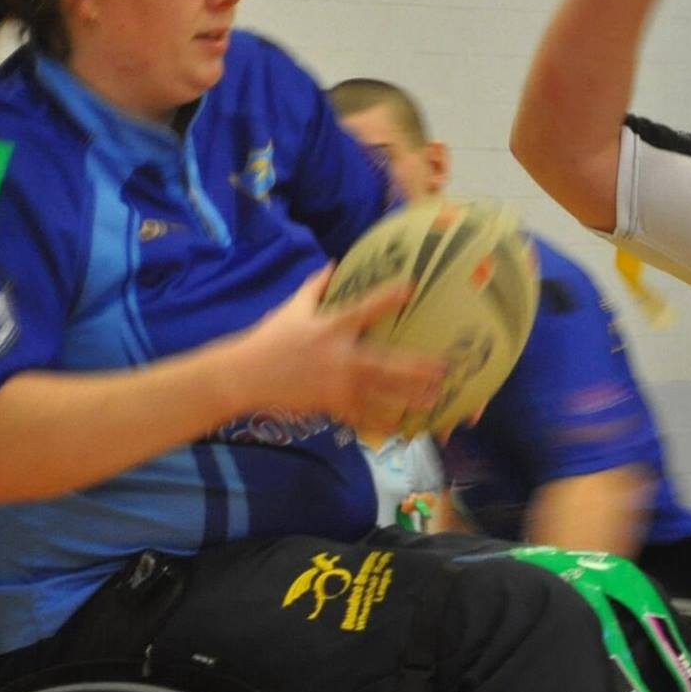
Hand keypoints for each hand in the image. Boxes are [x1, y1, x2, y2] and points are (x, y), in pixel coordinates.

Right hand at [234, 266, 444, 438]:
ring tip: (435, 401)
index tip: (411, 288)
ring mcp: (338, 386)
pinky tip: (405, 428)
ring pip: (381, 395)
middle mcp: (340, 357)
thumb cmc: (271, 337)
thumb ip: (316, 286)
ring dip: (409, 399)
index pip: (365, 308)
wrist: (247, 375)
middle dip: (416, 368)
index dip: (389, 297)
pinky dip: (384, 423)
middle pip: (385, 363)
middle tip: (444, 369)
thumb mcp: (292, 307)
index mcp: (331, 327)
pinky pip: (363, 416)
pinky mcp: (332, 406)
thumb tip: (335, 264)